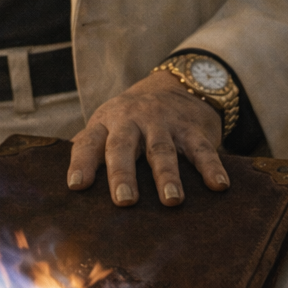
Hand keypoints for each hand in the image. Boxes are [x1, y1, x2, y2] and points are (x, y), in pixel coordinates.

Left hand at [68, 70, 230, 206]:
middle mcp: (131, 121)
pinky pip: (202, 148)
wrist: (175, 86)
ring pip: (162, 150)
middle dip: (123, 173)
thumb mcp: (107, 125)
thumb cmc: (132, 118)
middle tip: (124, 201)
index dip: (82, 163)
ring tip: (171, 200)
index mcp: (106, 123)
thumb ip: (90, 148)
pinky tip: (218, 185)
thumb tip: (69, 184)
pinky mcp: (192, 128)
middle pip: (123, 146)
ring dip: (167, 175)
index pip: (89, 142)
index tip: (76, 186)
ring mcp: (163, 123)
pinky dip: (211, 167)